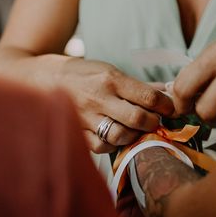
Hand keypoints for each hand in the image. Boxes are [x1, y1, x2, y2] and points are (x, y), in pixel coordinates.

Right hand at [59, 58, 174, 153]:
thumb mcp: (110, 70)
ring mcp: (86, 117)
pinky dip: (114, 145)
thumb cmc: (82, 74)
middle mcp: (99, 98)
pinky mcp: (77, 131)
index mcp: (110, 79)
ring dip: (135, 135)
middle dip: (153, 122)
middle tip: (155, 121)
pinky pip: (102, 146)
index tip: (170, 108)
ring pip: (121, 136)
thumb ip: (137, 85)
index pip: (148, 96)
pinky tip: (116, 136)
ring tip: (136, 130)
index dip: (166, 105)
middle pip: (138, 118)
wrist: (45, 78)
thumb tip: (166, 92)